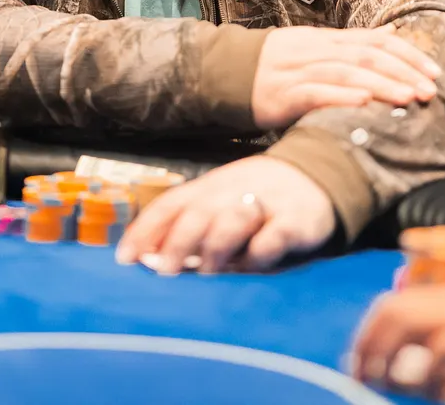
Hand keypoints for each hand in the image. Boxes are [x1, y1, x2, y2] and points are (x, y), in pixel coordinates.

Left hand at [116, 155, 334, 274]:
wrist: (320, 174)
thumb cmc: (259, 201)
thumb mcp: (222, 207)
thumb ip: (190, 230)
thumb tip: (150, 259)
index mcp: (209, 189)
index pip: (169, 206)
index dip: (145, 231)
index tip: (125, 259)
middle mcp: (232, 192)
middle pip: (197, 214)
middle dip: (176, 244)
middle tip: (165, 270)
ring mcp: (264, 204)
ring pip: (232, 222)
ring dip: (215, 247)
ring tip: (210, 270)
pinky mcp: (295, 220)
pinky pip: (273, 237)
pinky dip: (260, 252)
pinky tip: (255, 263)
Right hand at [252, 26, 441, 129]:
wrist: (225, 72)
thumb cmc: (277, 65)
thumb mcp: (315, 48)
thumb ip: (351, 46)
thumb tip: (394, 33)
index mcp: (326, 39)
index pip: (375, 40)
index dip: (407, 54)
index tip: (435, 71)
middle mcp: (316, 50)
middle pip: (366, 55)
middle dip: (402, 71)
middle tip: (430, 89)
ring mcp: (298, 71)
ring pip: (345, 72)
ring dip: (380, 84)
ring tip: (407, 97)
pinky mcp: (282, 94)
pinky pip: (314, 93)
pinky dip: (341, 96)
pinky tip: (363, 103)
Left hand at [349, 273, 444, 390]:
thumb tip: (443, 356)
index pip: (398, 298)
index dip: (371, 329)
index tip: (360, 357)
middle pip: (392, 309)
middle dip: (368, 344)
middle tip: (361, 376)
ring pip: (410, 324)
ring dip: (390, 357)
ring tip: (386, 385)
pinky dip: (433, 373)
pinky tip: (440, 392)